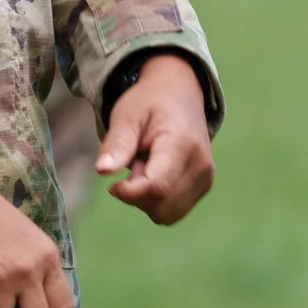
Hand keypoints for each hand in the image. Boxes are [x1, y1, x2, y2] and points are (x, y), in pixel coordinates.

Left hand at [97, 53, 215, 224]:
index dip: (128, 193)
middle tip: (133, 164)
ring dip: (147, 198)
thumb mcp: (126, 116)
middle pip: (161, 208)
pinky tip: (155, 173)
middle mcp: (201, 166)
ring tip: (145, 166)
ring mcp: (206, 179)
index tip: (112, 184)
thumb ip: (117, 144)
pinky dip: (158, 199)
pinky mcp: (204, 186)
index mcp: (182, 145)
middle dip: (138, 195)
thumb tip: (102, 171)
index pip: (156, 188)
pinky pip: (174, 210)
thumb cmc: (149, 102)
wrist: (179, 92)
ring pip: (167, 214)